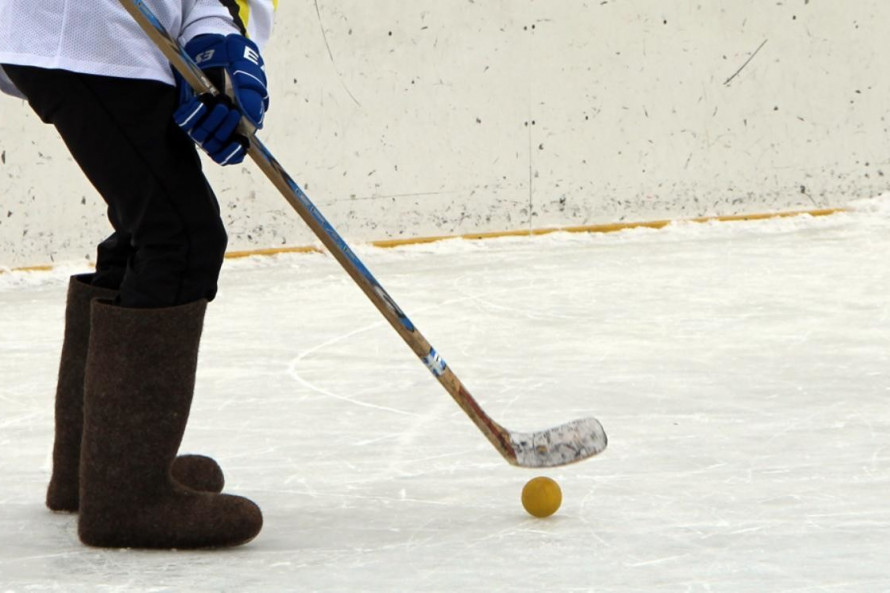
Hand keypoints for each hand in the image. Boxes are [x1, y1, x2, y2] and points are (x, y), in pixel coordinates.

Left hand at [173, 34, 269, 164]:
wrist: (220, 49)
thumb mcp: (251, 82)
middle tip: (232, 110)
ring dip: (211, 122)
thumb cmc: (240, 69)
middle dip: (225, 130)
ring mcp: (201, 120)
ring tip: (221, 103)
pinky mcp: (187, 109)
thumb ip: (253, 101)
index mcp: (237, 129)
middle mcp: (218, 129)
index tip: (239, 142)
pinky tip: (202, 101)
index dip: (232, 153)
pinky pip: (184, 122)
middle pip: (216, 146)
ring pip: (201, 136)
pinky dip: (193, 114)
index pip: (231, 155)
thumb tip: (254, 123)